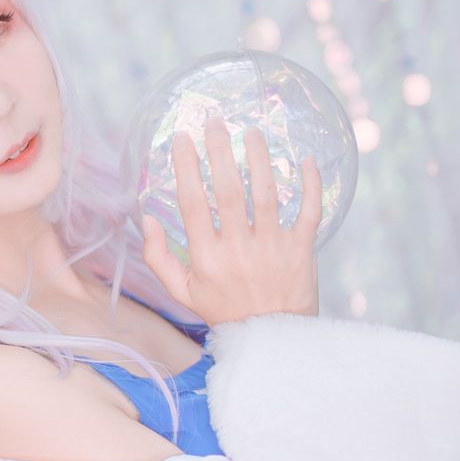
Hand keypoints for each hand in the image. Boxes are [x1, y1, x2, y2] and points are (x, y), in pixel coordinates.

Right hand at [142, 118, 320, 325]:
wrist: (271, 338)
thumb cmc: (224, 310)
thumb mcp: (182, 292)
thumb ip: (159, 257)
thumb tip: (149, 217)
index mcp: (207, 257)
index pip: (192, 203)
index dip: (186, 167)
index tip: (182, 138)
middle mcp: (238, 249)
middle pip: (228, 191)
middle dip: (220, 151)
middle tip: (215, 122)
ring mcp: (272, 248)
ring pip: (266, 195)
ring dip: (258, 159)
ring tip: (251, 132)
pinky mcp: (302, 251)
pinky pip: (309, 211)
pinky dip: (311, 185)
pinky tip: (306, 160)